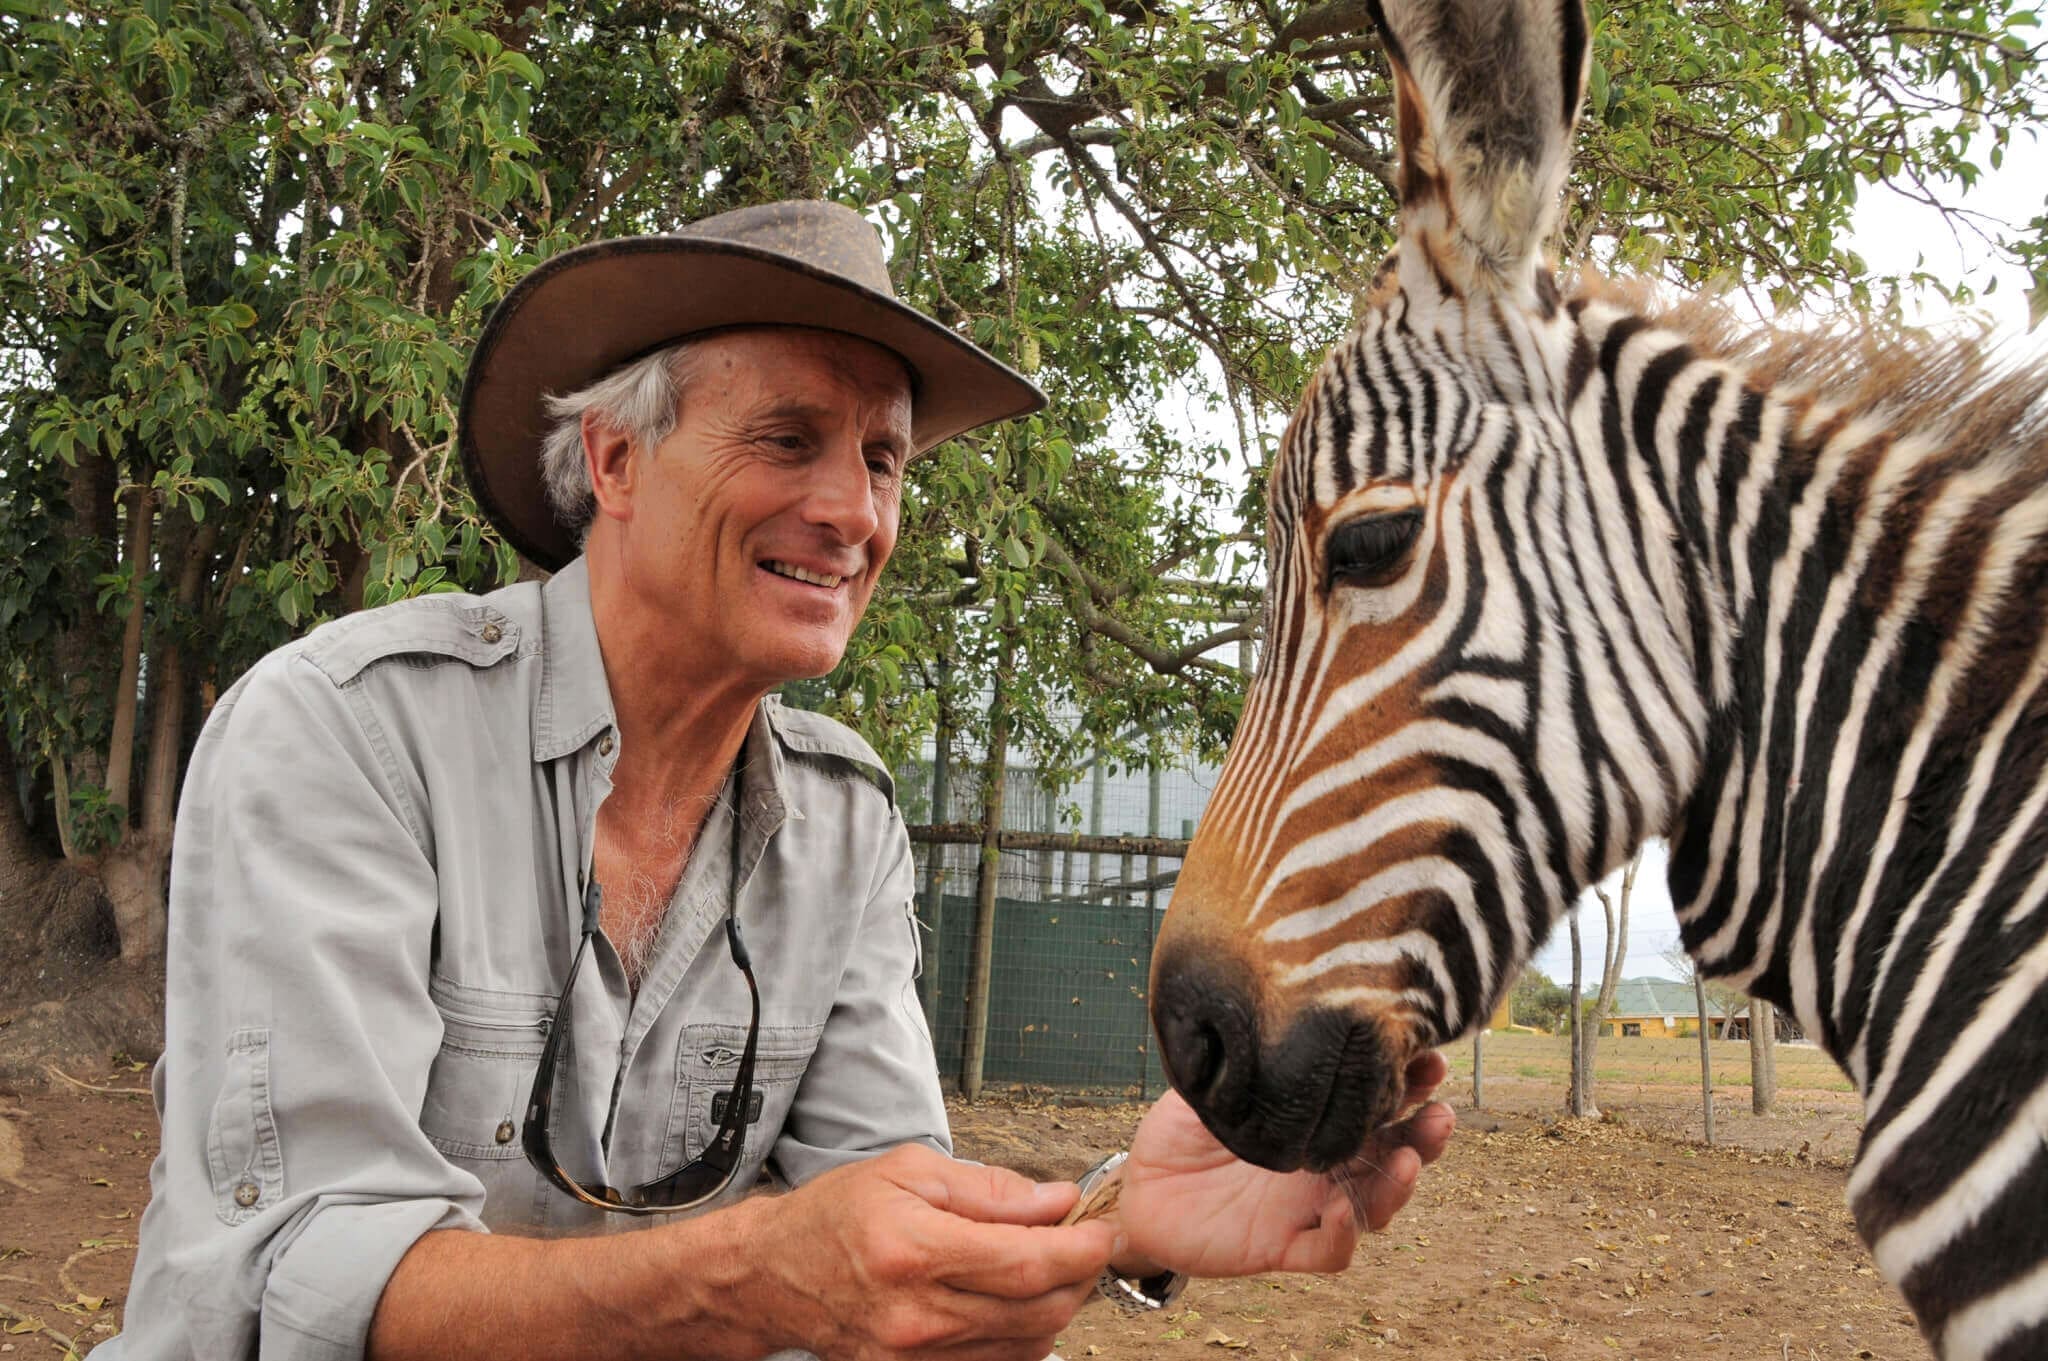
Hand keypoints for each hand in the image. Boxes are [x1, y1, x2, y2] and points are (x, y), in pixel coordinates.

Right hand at [740, 1144, 1117, 1360]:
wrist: (775, 1275)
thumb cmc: (838, 1214)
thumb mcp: (909, 1172)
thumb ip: (989, 1189)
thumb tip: (1057, 1200)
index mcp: (915, 1251)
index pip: (1025, 1262)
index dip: (1079, 1249)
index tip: (1103, 1230)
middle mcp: (917, 1314)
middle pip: (1037, 1310)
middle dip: (1077, 1277)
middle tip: (1083, 1244)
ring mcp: (915, 1356)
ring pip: (1026, 1345)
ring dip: (1055, 1307)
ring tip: (1048, 1268)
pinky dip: (1024, 1337)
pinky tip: (1017, 1303)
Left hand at [1113, 1051, 1454, 1277]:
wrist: (1140, 1188)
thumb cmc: (1182, 1128)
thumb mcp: (1216, 1082)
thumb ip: (1252, 1057)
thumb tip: (1282, 1007)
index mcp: (1319, 1118)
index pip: (1378, 1099)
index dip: (1412, 1082)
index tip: (1429, 1056)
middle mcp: (1327, 1163)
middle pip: (1396, 1153)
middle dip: (1426, 1135)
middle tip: (1441, 1114)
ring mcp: (1310, 1207)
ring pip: (1375, 1205)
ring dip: (1397, 1186)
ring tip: (1409, 1161)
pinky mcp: (1284, 1246)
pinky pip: (1327, 1251)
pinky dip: (1342, 1236)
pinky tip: (1341, 1211)